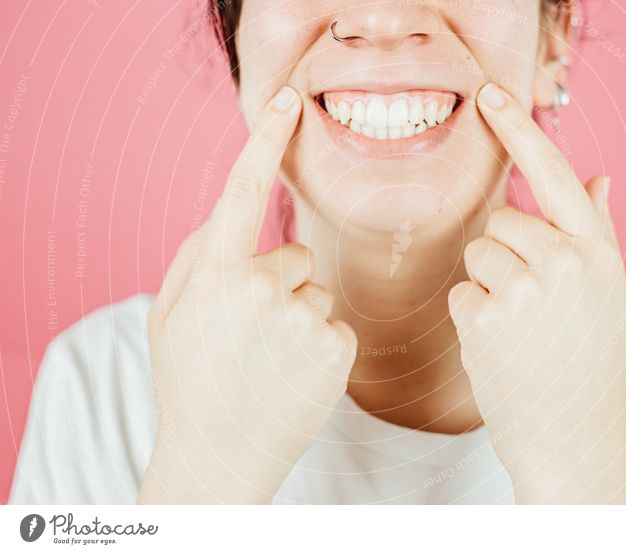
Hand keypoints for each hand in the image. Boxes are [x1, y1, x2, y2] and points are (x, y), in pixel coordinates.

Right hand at [139, 87, 356, 503]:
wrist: (221, 455)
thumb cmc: (192, 379)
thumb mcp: (170, 313)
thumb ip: (197, 255)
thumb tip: (231, 215)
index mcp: (214, 275)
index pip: (242, 193)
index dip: (265, 142)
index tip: (285, 101)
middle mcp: (259, 289)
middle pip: (294, 257)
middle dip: (280, 284)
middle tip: (254, 336)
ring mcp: (301, 320)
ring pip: (317, 290)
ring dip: (300, 316)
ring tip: (272, 360)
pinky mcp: (335, 348)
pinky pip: (336, 322)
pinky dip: (322, 343)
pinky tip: (296, 374)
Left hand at [448, 83, 625, 503]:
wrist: (573, 440)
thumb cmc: (591, 366)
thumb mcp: (610, 297)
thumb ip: (598, 234)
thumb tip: (600, 175)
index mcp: (599, 255)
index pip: (555, 176)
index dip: (520, 131)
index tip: (491, 95)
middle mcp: (564, 264)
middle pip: (502, 221)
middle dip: (503, 253)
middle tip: (526, 302)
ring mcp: (523, 291)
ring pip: (476, 252)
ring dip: (486, 284)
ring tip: (515, 327)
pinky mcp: (484, 319)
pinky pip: (460, 292)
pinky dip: (471, 316)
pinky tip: (498, 348)